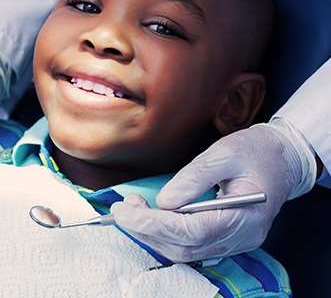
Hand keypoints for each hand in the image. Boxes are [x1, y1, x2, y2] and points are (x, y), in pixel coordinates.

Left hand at [111, 118, 315, 261]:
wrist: (282, 158)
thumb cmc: (256, 152)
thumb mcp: (225, 153)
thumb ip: (194, 177)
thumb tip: (164, 201)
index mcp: (245, 216)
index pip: (192, 232)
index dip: (154, 224)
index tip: (125, 211)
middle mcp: (241, 237)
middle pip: (185, 247)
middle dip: (147, 230)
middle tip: (122, 208)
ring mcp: (234, 241)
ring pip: (185, 251)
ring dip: (152, 234)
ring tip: (131, 209)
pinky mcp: (225, 237)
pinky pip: (190, 246)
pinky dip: (164, 235)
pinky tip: (148, 218)